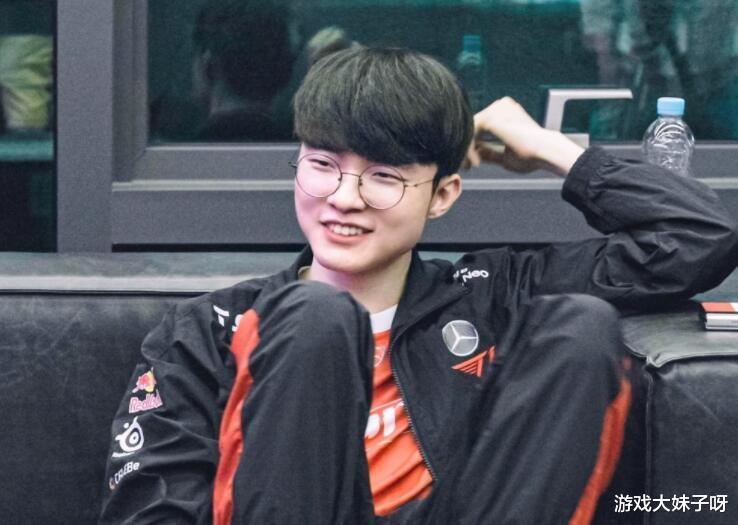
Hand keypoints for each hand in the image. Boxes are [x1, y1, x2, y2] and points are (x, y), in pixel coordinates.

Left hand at [464, 97, 583, 176]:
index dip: (473, 146)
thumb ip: (490, 151)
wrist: (545, 152)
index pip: (481, 126)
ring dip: (467, 150)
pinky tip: (476, 163)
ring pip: (468, 130)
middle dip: (467, 148)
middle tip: (467, 167)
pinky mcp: (490, 118)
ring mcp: (495, 109)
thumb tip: (476, 152)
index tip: (473, 164)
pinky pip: (470, 134)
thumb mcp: (505, 155)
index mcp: (506, 111)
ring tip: (472, 166)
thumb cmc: (532, 156)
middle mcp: (500, 106)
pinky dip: (469, 150)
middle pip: (472, 126)